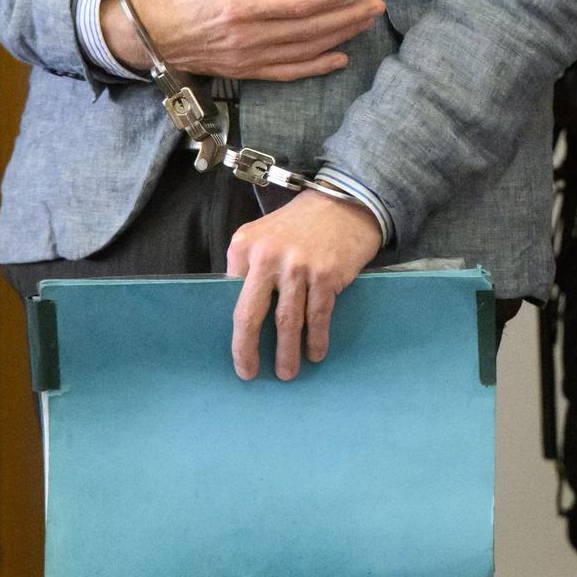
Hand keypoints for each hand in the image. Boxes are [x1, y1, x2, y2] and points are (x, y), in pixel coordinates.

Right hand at [101, 0, 384, 81]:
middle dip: (347, 17)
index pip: (299, 3)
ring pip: (304, 51)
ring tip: (364, 25)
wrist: (142, 36)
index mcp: (240, 7)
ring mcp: (248, 58)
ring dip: (339, 38)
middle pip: (309, 29)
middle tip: (376, 6)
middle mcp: (248, 37)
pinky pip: (287, 73)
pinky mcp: (244, 72)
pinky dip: (315, 67)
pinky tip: (338, 59)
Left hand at [227, 190, 381, 380]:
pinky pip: (318, 317)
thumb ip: (249, 266)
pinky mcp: (326, 275)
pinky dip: (316, 339)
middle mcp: (267, 256)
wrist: (345, 203)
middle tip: (248, 373)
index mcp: (244, 246)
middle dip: (246, 349)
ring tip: (286, 373)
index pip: (231, 296)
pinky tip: (315, 353)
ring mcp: (298, 267)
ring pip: (286, 322)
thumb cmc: (301, 224)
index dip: (233, 326)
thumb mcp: (264, 234)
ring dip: (286, 353)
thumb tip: (243, 312)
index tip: (236, 349)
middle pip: (249, 314)